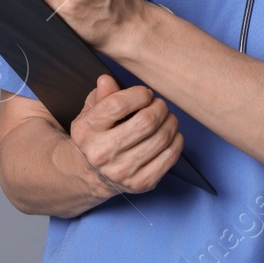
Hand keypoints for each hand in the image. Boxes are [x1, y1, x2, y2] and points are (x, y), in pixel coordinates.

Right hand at [70, 74, 182, 197]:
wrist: (91, 174)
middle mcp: (102, 153)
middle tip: (159, 105)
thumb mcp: (91, 112)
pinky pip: (169, 157)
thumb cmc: (96, 136)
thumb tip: (107, 79)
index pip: (118, 104)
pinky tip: (172, 134)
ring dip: (171, 122)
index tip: (144, 94)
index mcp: (86, 131)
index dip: (138, 94)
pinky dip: (177, 140)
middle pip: (146, 122)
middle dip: (159, 107)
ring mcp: (122, 171)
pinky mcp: (140, 183)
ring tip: (167, 117)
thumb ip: (101, 95)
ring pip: (161, 138)